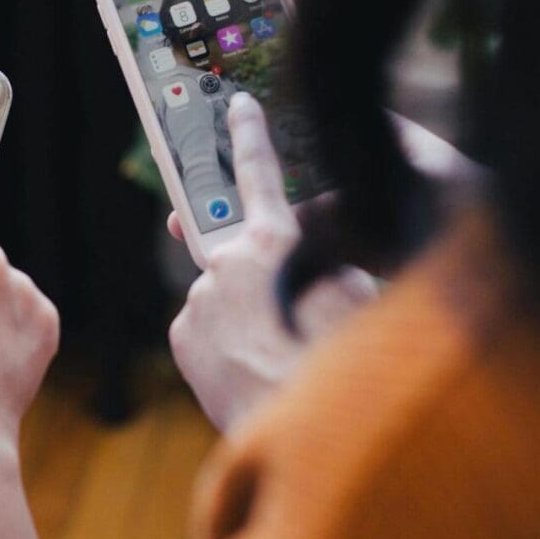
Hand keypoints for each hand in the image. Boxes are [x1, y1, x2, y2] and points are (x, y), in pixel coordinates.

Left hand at [167, 93, 378, 432]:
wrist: (299, 433)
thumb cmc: (338, 363)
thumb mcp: (357, 297)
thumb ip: (331, 259)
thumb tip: (316, 257)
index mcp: (276, 244)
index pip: (260, 175)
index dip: (250, 136)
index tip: (237, 105)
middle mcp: (227, 263)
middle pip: (241, 254)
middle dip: (260, 276)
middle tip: (283, 314)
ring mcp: (198, 300)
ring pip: (224, 297)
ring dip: (246, 317)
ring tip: (276, 356)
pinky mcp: (182, 335)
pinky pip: (206, 329)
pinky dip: (226, 343)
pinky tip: (251, 369)